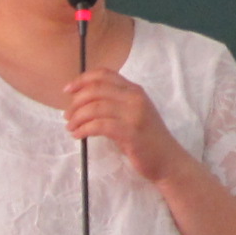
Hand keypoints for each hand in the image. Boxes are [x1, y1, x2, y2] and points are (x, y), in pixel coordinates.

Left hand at [65, 68, 187, 186]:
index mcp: (135, 90)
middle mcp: (135, 98)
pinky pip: (99, 125)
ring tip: (71, 127)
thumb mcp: (133, 114)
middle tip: (67, 116)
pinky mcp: (130, 132)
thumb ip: (115, 103)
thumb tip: (83, 101)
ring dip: (77, 117)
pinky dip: (84, 129)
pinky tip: (78, 135)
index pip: (104, 74)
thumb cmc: (147, 139)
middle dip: (76, 102)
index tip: (67, 90)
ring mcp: (134, 114)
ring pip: (95, 107)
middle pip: (96, 89)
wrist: (168, 160)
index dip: (82, 79)